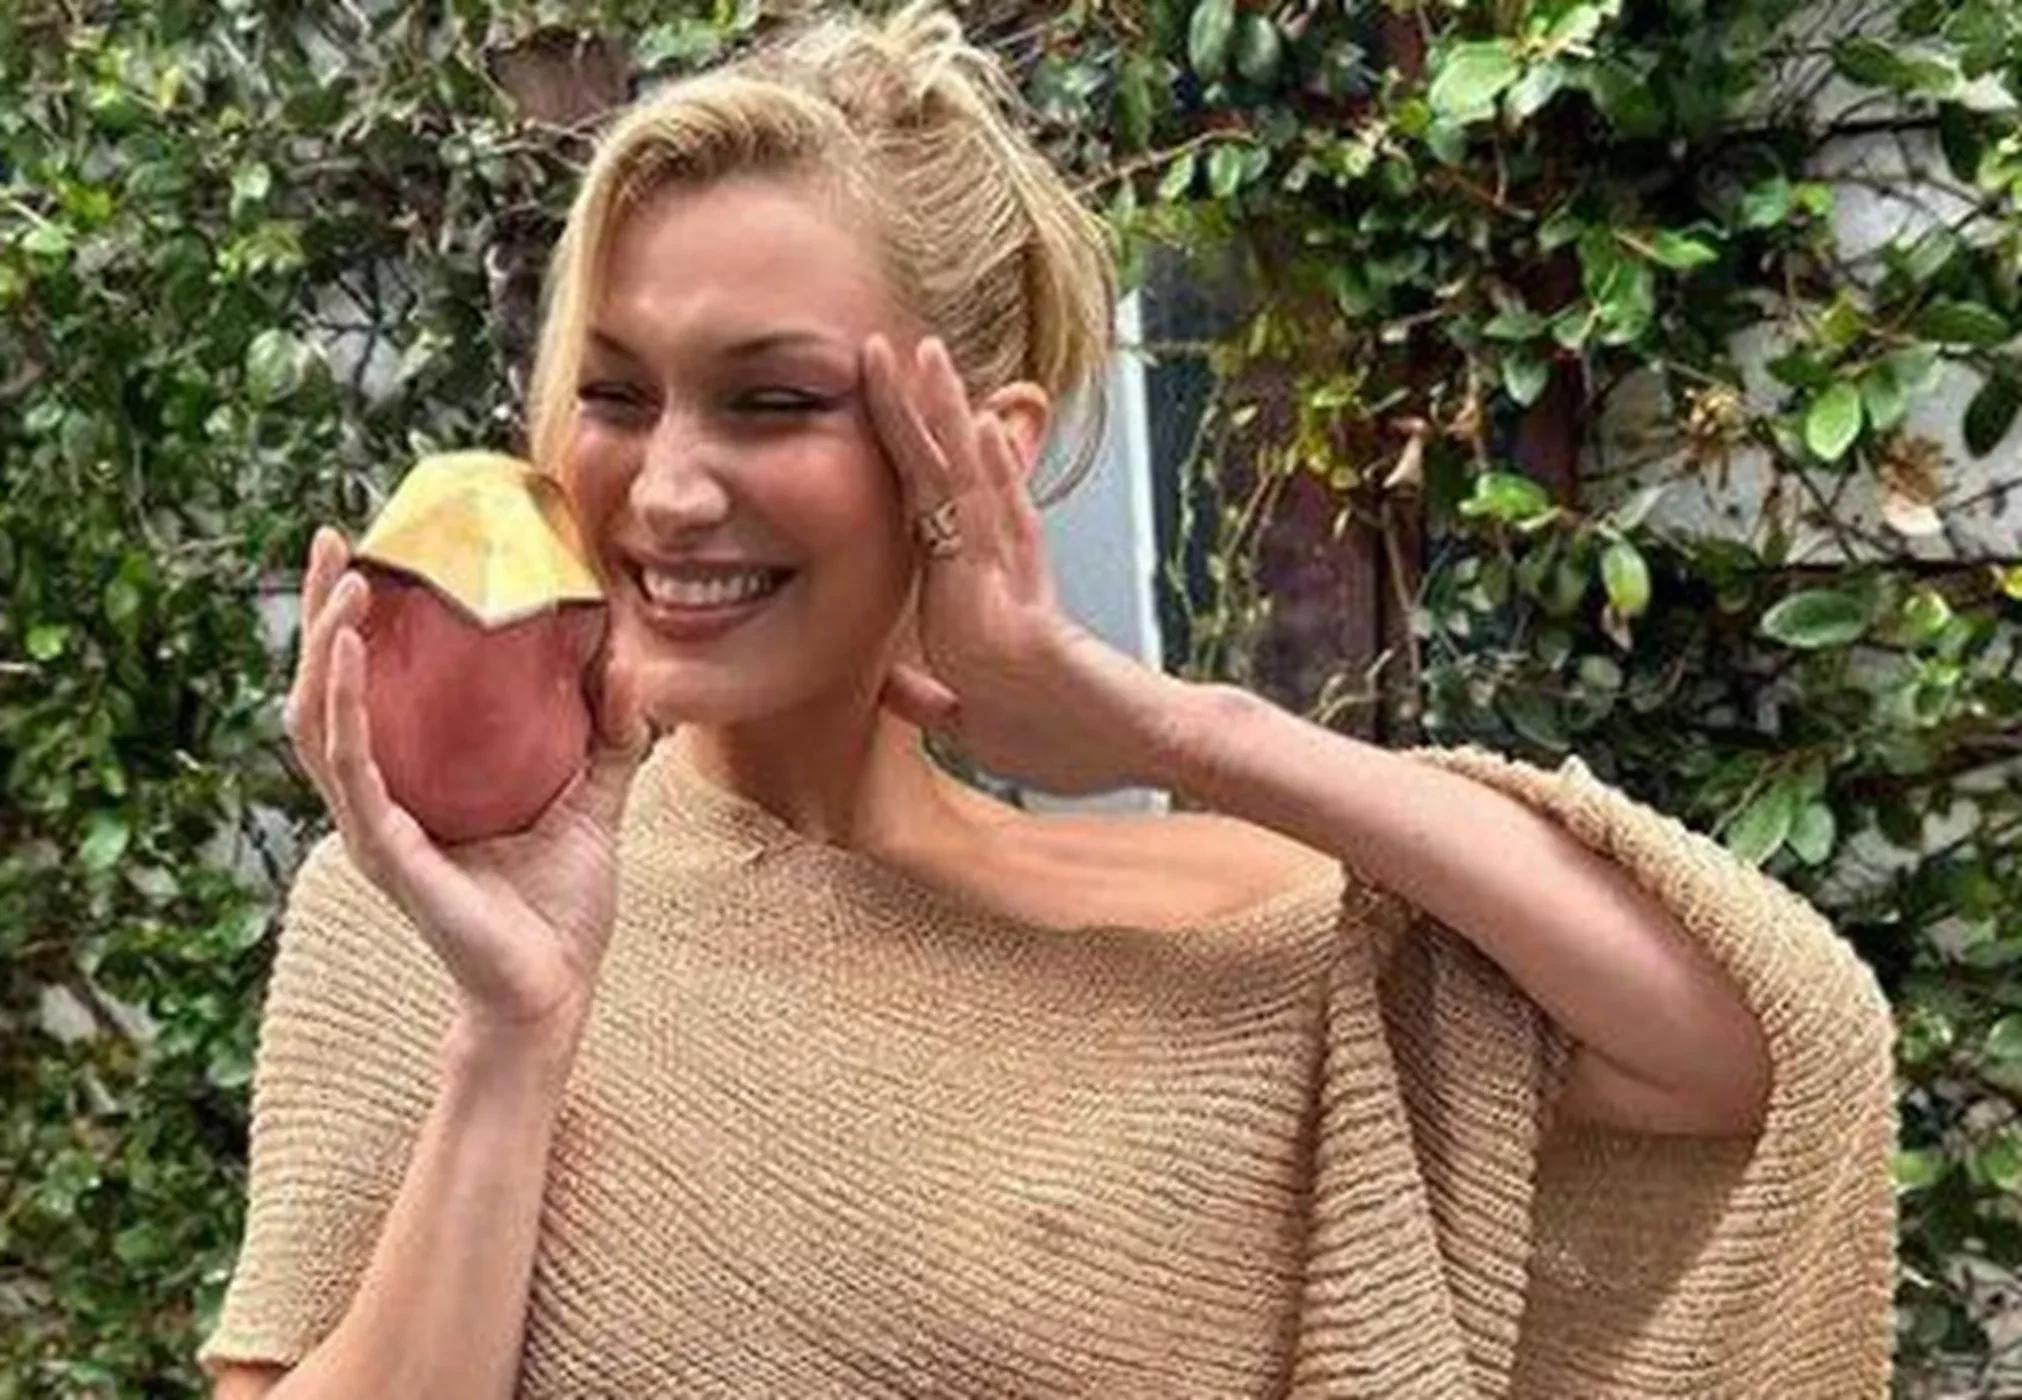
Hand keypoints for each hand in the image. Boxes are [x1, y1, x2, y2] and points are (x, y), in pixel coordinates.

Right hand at [281, 526, 658, 1042]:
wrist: (556, 987)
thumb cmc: (560, 905)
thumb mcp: (595, 796)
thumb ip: (608, 731)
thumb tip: (625, 658)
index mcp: (416, 780)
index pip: (369, 686)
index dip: (357, 620)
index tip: (368, 550)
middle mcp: (381, 797)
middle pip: (326, 689)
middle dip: (322, 611)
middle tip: (333, 541)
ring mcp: (375, 824)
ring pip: (319, 721)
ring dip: (325, 644)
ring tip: (347, 582)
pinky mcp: (386, 850)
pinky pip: (353, 768)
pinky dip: (346, 706)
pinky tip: (349, 655)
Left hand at [861, 334, 1189, 795]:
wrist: (1126, 754)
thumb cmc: (1063, 741)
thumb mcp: (970, 724)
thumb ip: (927, 701)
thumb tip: (889, 685)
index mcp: (967, 596)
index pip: (923, 511)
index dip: (895, 456)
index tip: (871, 402)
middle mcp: (989, 573)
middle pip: (940, 477)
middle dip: (907, 411)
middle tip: (877, 344)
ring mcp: (1010, 582)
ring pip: (971, 483)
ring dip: (948, 416)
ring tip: (924, 352)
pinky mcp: (1030, 605)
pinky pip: (1010, 529)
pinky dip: (994, 476)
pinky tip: (979, 425)